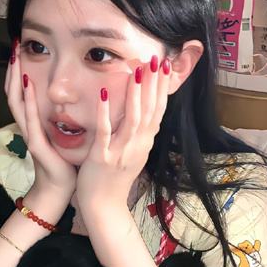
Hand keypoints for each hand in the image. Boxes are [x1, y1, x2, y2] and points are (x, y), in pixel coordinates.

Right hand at [5, 41, 76, 203]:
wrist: (59, 189)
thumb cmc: (63, 162)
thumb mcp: (61, 135)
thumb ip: (60, 117)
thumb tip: (72, 99)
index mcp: (34, 123)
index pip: (22, 93)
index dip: (19, 72)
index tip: (23, 50)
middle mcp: (28, 126)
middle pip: (13, 93)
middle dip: (12, 69)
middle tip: (14, 45)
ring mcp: (30, 134)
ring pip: (16, 102)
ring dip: (15, 79)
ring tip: (15, 58)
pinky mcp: (36, 144)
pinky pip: (30, 120)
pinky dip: (27, 101)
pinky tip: (28, 85)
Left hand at [76, 57, 169, 219]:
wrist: (104, 207)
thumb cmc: (116, 178)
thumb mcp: (134, 153)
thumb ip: (140, 132)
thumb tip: (145, 109)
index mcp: (145, 143)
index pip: (158, 110)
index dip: (162, 88)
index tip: (164, 66)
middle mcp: (138, 146)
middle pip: (150, 111)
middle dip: (154, 84)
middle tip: (157, 59)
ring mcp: (121, 152)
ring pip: (133, 120)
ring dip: (136, 94)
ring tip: (138, 71)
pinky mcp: (102, 158)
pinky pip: (105, 133)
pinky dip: (105, 113)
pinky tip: (103, 95)